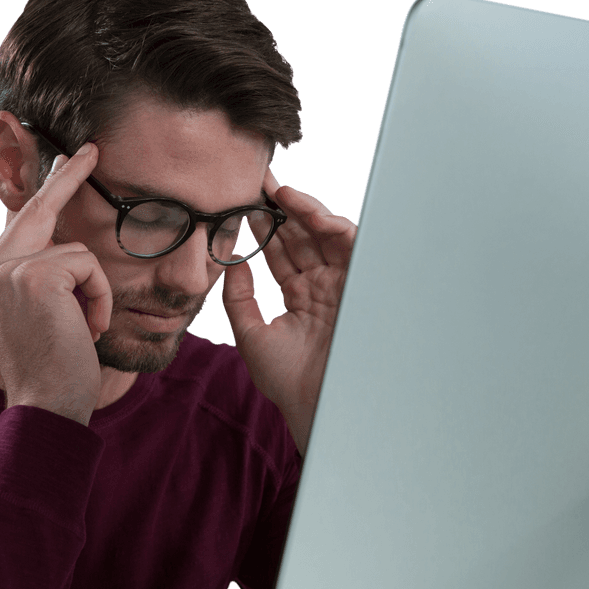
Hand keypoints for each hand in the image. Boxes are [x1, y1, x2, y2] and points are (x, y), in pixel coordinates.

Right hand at [0, 143, 111, 425]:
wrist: (46, 405)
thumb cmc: (53, 370)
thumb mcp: (43, 318)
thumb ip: (45, 279)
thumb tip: (68, 247)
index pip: (19, 222)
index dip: (45, 191)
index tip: (64, 160)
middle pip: (37, 208)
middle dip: (67, 176)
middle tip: (92, 148)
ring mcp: (7, 268)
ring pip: (78, 252)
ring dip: (95, 293)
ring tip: (85, 329)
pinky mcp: (34, 274)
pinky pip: (89, 266)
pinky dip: (100, 298)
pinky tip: (88, 328)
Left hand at [222, 171, 356, 455]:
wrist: (321, 404)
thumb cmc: (290, 381)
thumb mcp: (251, 335)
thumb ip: (238, 299)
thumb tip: (228, 262)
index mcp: (303, 298)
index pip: (282, 254)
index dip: (261, 230)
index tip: (238, 207)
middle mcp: (325, 286)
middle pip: (302, 238)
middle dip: (279, 210)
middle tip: (254, 184)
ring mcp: (344, 282)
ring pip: (322, 233)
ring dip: (299, 208)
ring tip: (272, 190)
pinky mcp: (360, 280)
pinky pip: (347, 239)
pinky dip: (324, 218)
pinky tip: (297, 206)